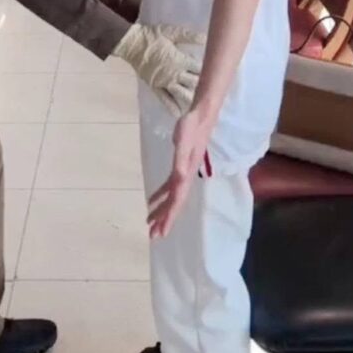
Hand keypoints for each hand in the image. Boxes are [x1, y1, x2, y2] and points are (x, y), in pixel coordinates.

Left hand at [147, 109, 211, 238]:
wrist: (201, 117)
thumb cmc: (191, 128)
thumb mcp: (183, 142)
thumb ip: (181, 160)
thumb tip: (179, 179)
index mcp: (186, 175)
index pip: (176, 201)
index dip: (168, 217)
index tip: (160, 232)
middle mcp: (185, 177)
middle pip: (174, 204)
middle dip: (164, 219)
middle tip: (152, 235)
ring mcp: (183, 173)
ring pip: (172, 197)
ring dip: (162, 210)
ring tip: (151, 223)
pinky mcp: (180, 166)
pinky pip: (169, 186)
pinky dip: (160, 195)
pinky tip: (152, 201)